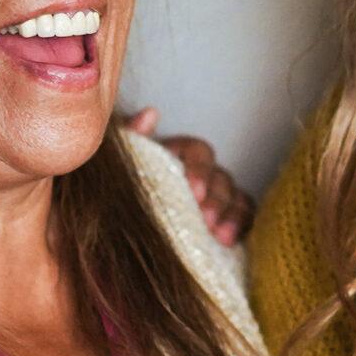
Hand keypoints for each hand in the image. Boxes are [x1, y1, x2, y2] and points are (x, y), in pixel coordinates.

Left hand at [127, 108, 250, 245]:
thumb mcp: (118, 164)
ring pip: (236, 198)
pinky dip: (241, 227)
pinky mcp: (223, 222)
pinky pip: (243, 219)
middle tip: (206, 219)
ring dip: (231, 215)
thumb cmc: (116, 193)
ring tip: (219, 236)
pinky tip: (229, 242)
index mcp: (178, 155)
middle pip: (221, 177)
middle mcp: (201, 175)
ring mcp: (215, 198)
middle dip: (217, 199)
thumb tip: (150, 114)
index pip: (198, 152)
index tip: (194, 191)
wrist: (111, 235)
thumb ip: (130, 137)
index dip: (200, 170)